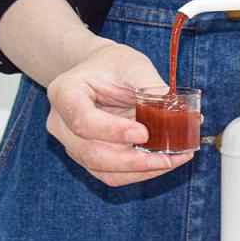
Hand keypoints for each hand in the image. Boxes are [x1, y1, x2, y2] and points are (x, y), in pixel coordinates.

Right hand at [46, 39, 192, 186]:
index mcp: (65, 93)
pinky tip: (164, 163)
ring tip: (173, 161)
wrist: (99, 74)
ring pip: (103, 171)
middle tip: (167, 158)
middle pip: (91, 154)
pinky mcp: (90, 160)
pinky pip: (113, 176)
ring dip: (140, 171)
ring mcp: (73, 146)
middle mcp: (62, 125)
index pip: (82, 120)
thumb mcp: (132, 64)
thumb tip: (177, 113)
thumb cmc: (113, 66)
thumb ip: (150, 85)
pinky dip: (140, 174)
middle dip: (132, 161)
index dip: (112, 131)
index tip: (144, 134)